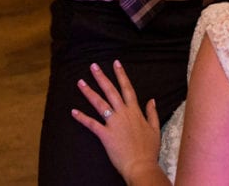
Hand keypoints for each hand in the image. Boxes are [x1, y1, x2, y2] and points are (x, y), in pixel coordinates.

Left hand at [71, 61, 163, 184]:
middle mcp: (123, 113)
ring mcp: (113, 123)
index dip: (121, 75)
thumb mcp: (155, 129)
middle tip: (93, 66)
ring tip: (80, 82)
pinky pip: (91, 124)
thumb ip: (152, 113)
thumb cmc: (149, 149)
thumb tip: (152, 100)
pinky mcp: (105, 134)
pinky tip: (73, 111)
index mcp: (135, 111)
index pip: (127, 88)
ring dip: (89, 92)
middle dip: (101, 77)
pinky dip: (82, 117)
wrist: (141, 165)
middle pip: (111, 91)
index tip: (115, 63)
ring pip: (99, 103)